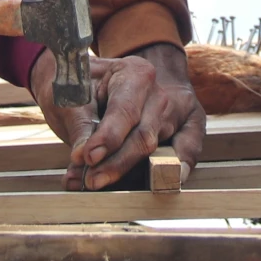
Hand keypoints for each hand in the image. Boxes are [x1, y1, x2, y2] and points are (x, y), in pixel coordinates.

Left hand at [32, 42, 207, 191]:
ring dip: (130, 176)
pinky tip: (163, 184)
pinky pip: (184, 157)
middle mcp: (159, 96)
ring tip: (99, 185)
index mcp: (135, 74)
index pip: (124, 110)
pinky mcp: (183, 135)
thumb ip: (79, 125)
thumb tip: (81, 159)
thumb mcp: (76, 94)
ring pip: (158, 153)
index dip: (108, 137)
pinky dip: (169, 174)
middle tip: (91, 180)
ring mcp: (174, 116)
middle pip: (144, 137)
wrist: (115, 82)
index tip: (88, 157)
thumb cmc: (90, 86)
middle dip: (117, 163)